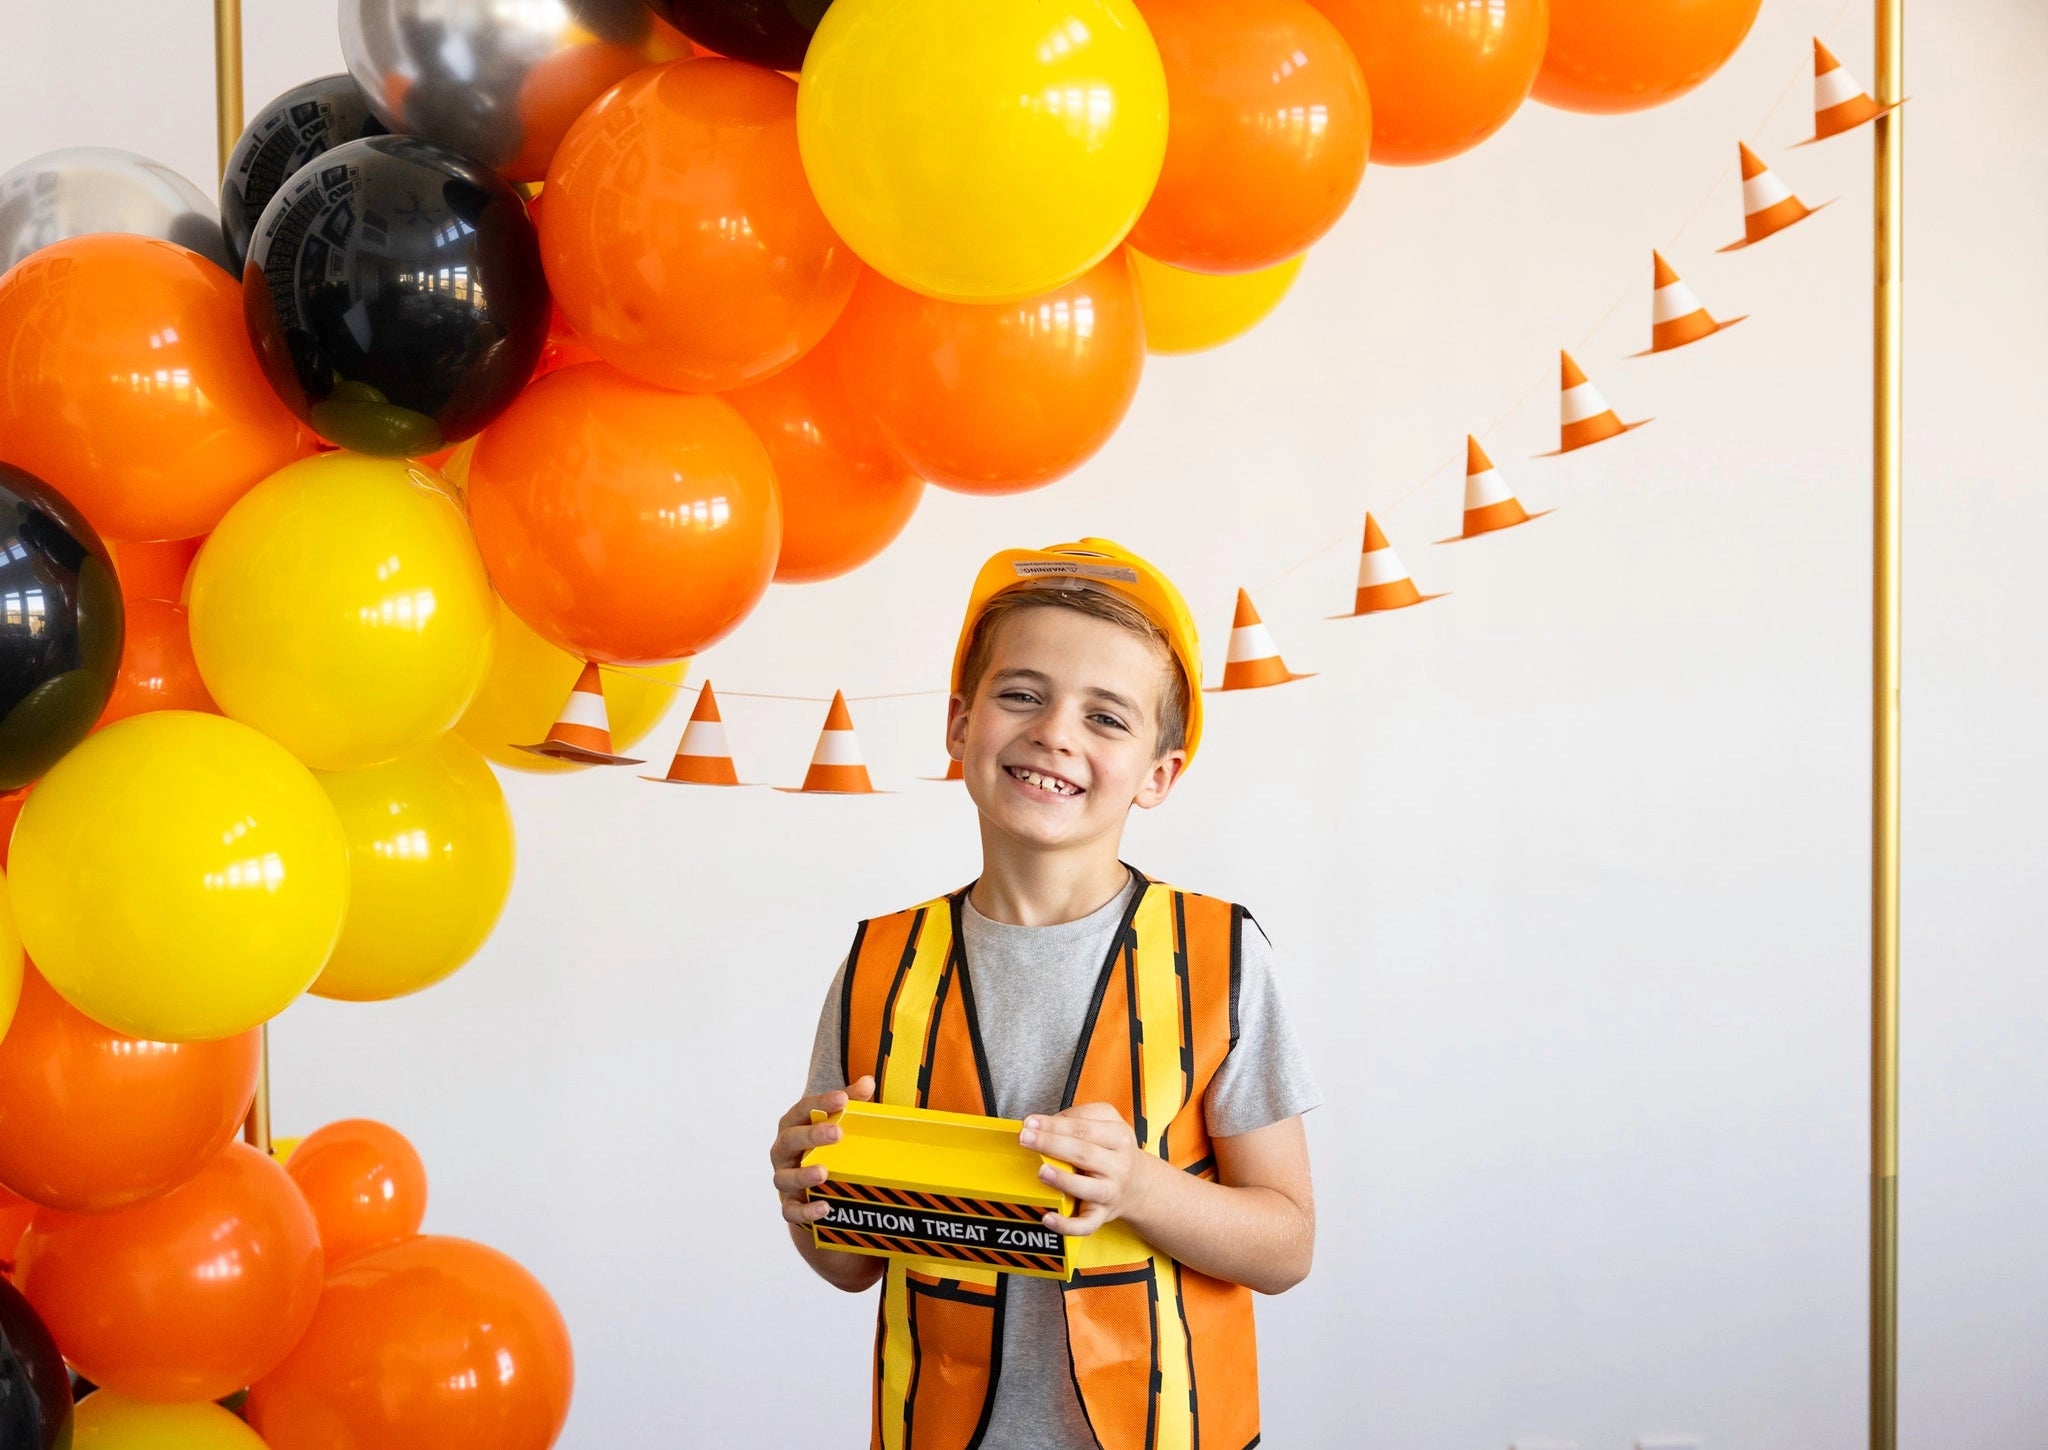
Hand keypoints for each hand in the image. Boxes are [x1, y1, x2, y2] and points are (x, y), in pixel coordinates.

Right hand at [770, 1076, 874, 1227]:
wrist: (814, 1189)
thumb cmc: (825, 1148)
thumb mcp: (837, 1123)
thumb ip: (851, 1102)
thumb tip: (868, 1081)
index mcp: (794, 1125)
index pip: (802, 1109)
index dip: (821, 1103)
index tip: (842, 1099)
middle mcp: (784, 1150)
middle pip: (790, 1139)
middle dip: (812, 1135)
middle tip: (837, 1133)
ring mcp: (784, 1178)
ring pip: (784, 1177)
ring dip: (803, 1174)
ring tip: (824, 1172)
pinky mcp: (789, 1204)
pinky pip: (791, 1210)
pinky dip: (805, 1211)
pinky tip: (824, 1208)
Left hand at [1019, 1102, 1159, 1236]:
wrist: (1138, 1185)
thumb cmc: (1115, 1151)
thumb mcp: (1108, 1122)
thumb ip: (1080, 1117)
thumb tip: (1046, 1124)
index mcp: (1119, 1136)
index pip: (1083, 1128)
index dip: (1055, 1125)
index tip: (1030, 1123)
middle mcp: (1118, 1165)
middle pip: (1083, 1153)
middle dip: (1051, 1144)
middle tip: (1026, 1138)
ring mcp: (1110, 1192)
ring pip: (1087, 1188)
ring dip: (1062, 1180)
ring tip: (1041, 1171)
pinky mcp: (1102, 1215)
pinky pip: (1085, 1224)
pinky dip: (1066, 1225)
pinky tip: (1048, 1218)